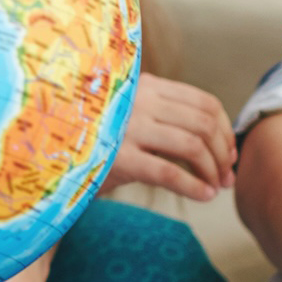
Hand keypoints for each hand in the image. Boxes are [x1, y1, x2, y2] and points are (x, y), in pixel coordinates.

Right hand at [100, 76, 234, 200]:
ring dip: (213, 170)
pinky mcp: (118, 157)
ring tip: (215, 188)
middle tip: (226, 178)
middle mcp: (137, 100)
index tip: (229, 155)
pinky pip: (169, 172)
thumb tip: (226, 150)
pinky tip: (203, 196)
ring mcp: (127, 127)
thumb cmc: (101, 140)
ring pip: (192, 145)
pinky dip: (193, 186)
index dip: (226, 131)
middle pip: (204, 123)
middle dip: (224, 154)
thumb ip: (169, 121)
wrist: (52, 158)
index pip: (205, 102)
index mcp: (145, 85)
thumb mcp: (133, 118)